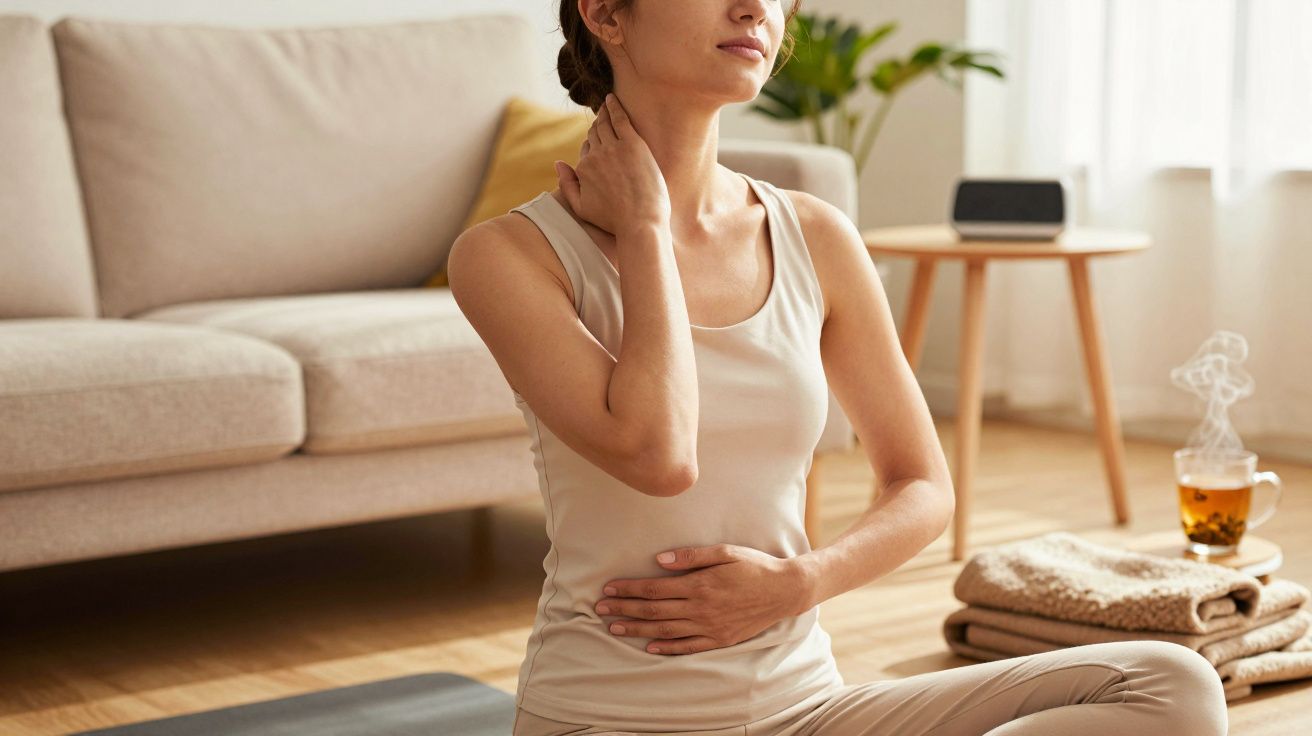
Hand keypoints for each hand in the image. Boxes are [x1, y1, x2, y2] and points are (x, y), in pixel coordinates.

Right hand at [554, 92, 670, 236]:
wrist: (640, 223)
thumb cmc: (614, 221)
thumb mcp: (582, 208)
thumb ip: (567, 185)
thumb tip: (558, 163)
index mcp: (583, 169)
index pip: (585, 149)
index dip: (591, 145)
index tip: (597, 141)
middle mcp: (595, 156)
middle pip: (594, 134)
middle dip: (597, 126)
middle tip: (601, 118)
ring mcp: (614, 148)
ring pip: (605, 124)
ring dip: (603, 113)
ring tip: (605, 106)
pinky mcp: (632, 144)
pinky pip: (620, 118)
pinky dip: (614, 106)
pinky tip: (611, 98)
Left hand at [594, 544, 811, 655]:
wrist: (784, 590)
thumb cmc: (754, 566)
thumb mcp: (725, 552)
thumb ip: (691, 557)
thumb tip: (659, 560)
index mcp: (699, 585)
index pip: (654, 589)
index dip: (629, 589)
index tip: (608, 589)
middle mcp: (701, 608)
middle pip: (653, 611)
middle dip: (624, 609)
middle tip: (600, 609)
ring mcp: (709, 627)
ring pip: (665, 630)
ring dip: (637, 630)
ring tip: (614, 628)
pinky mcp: (719, 639)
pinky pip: (688, 647)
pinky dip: (667, 648)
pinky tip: (649, 647)